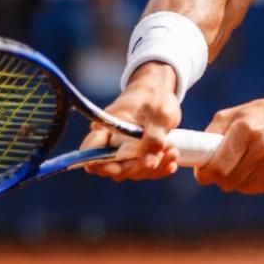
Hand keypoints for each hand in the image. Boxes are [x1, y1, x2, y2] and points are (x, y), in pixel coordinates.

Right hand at [82, 63, 181, 180]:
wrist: (159, 92)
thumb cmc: (154, 98)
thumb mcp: (159, 116)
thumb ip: (153, 138)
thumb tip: (149, 163)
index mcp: (105, 128)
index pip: (90, 153)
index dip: (101, 165)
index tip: (123, 168)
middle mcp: (109, 142)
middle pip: (114, 168)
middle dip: (139, 167)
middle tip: (162, 154)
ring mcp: (122, 151)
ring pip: (132, 171)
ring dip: (154, 167)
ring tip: (173, 151)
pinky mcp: (136, 155)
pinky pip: (144, 169)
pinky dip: (158, 168)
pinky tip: (171, 163)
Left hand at [194, 94, 263, 193]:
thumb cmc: (263, 115)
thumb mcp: (236, 113)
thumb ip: (213, 133)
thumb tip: (197, 155)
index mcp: (246, 130)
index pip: (217, 168)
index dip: (205, 174)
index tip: (204, 172)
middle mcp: (263, 148)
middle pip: (227, 182)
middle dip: (220, 178)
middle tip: (223, 167)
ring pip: (241, 187)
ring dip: (237, 179)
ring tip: (244, 163)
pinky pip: (256, 189)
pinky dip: (252, 181)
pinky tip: (258, 166)